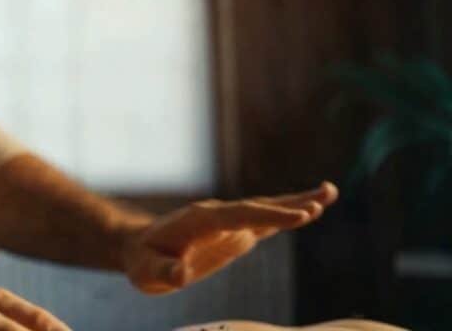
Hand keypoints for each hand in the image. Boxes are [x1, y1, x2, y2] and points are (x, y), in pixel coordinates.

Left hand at [122, 182, 338, 294]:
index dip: (270, 216)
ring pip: (265, 210)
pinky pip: (264, 221)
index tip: (300, 215)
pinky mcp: (234, 233)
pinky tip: (310, 210)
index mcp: (200, 220)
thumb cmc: (143, 261)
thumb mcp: (147, 272)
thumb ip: (165, 273)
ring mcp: (228, 223)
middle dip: (289, 204)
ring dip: (296, 201)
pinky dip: (287, 215)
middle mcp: (217, 216)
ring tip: (329, 192)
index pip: (240, 216)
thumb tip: (180, 275)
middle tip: (323, 200)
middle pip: (258, 207)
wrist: (139, 247)